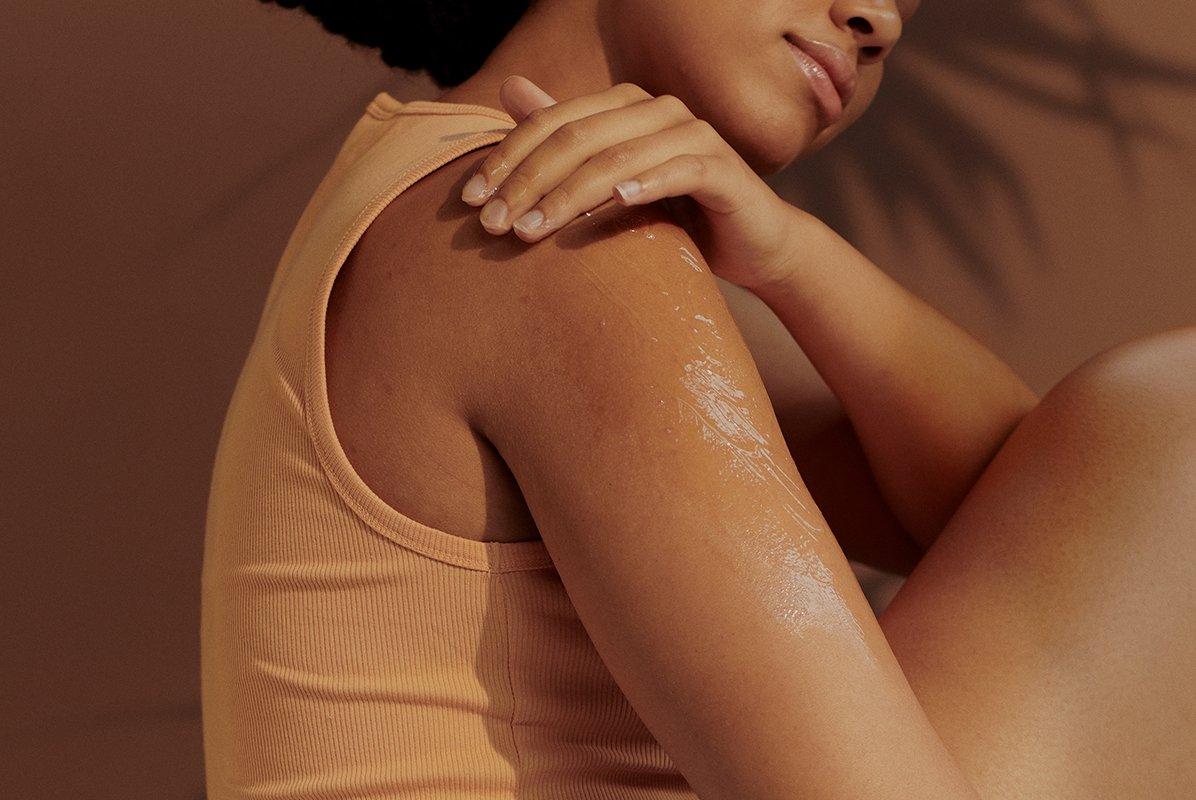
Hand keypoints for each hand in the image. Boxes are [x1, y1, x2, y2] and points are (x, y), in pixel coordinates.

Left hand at [460, 75, 806, 293]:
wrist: (753, 245)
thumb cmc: (676, 216)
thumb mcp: (610, 183)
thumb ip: (564, 139)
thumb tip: (508, 88)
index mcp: (624, 106)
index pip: (552, 123)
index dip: (506, 158)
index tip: (470, 201)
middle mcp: (658, 110)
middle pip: (577, 138)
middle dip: (527, 181)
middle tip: (493, 225)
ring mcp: (693, 135)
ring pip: (617, 157)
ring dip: (568, 195)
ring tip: (531, 231)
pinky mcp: (723, 169)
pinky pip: (678, 171)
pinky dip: (644, 184)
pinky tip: (614, 203)